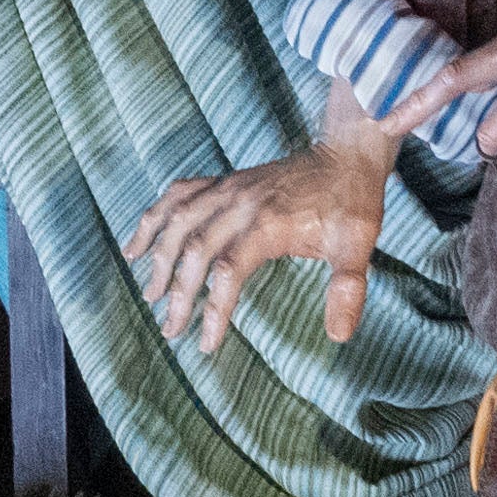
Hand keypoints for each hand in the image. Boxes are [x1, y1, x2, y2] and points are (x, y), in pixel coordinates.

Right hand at [125, 112, 398, 353]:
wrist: (349, 152)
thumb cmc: (352, 201)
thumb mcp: (358, 245)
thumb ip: (347, 289)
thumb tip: (339, 335)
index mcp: (268, 223)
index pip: (227, 271)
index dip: (213, 309)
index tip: (206, 344)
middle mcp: (240, 203)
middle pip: (195, 250)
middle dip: (178, 293)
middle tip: (170, 329)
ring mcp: (229, 188)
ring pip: (178, 221)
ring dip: (158, 256)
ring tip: (149, 294)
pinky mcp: (225, 181)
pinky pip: (179, 194)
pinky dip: (154, 217)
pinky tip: (138, 242)